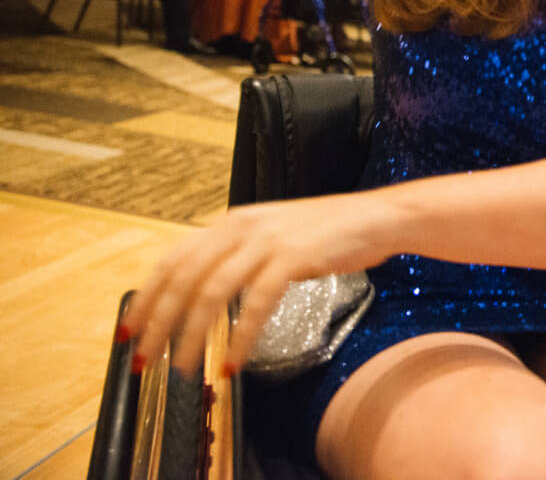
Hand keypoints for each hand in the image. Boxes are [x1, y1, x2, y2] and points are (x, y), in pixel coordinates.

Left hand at [119, 192, 403, 375]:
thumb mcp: (271, 236)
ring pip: (212, 291)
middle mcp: (242, 227)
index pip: (173, 260)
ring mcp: (268, 240)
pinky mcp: (294, 257)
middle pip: (184, 278)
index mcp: (231, 222)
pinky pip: (256, 303)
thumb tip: (200, 291)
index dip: (146, 297)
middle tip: (144, 359)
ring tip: (184, 369)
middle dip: (158, 323)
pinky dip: (241, 336)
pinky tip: (233, 361)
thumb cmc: (327, 232)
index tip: (128, 329)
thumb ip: (237, 255)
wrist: (377, 217)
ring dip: (193, 335)